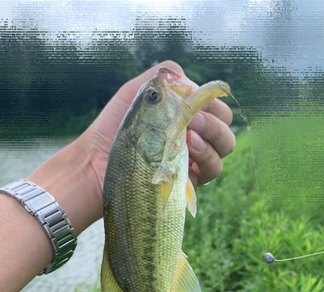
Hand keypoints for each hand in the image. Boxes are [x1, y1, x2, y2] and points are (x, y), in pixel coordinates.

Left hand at [83, 60, 235, 195]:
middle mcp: (192, 140)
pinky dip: (206, 159)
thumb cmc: (114, 126)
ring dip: (213, 139)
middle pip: (226, 129)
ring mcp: (192, 162)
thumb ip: (166, 77)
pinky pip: (212, 172)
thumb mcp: (137, 91)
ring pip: (225, 150)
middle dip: (215, 121)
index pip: (216, 108)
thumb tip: (193, 83)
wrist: (97, 161)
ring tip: (189, 138)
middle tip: (193, 120)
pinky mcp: (188, 183)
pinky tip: (188, 152)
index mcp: (184, 118)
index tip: (197, 102)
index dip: (213, 103)